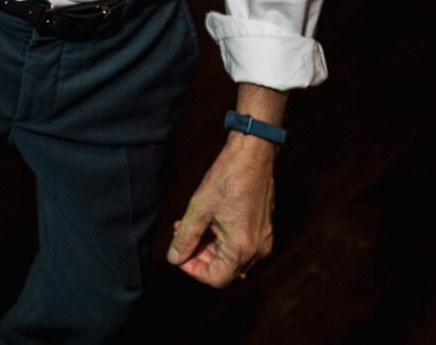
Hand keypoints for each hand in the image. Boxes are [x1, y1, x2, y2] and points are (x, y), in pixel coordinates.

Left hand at [168, 136, 275, 286]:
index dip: (193, 270)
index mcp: (242, 248)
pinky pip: (239, 245)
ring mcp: (262, 241)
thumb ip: (185, 237)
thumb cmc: (227, 178)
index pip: (216, 278)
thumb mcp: (199, 208)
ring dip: (207, 247)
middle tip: (180, 235)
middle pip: (223, 269)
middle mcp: (257, 250)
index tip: (179, 254)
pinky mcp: (262, 231)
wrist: (253, 156)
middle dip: (198, 256)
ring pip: (230, 258)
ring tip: (187, 226)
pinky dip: (220, 239)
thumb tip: (173, 258)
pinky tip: (205, 222)